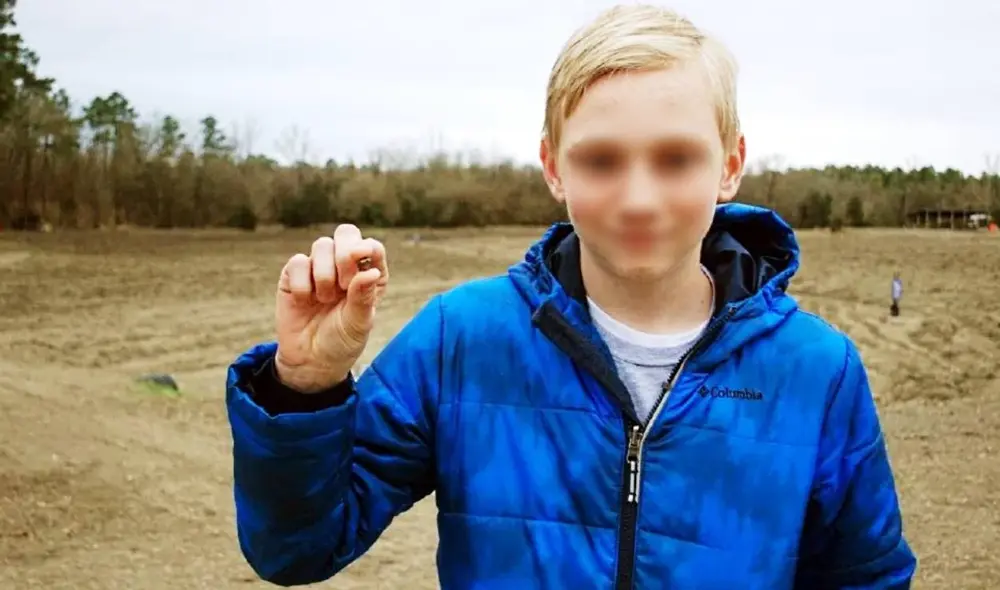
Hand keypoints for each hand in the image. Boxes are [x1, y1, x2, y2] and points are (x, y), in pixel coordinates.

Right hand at [273, 224, 387, 392]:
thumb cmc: (341, 341)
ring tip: (325, 299)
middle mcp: (346, 266)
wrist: (310, 360)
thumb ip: (363, 298)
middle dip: (344, 253)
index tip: (361, 256)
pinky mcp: (294, 274)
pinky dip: (302, 283)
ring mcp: (319, 267)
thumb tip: (370, 272)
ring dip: (324, 274)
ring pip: (322, 245)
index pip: (372, 247)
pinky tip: (305, 300)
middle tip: (343, 282)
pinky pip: (297, 261)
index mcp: (369, 275)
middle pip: (346, 233)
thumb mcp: (358, 324)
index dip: (366, 247)